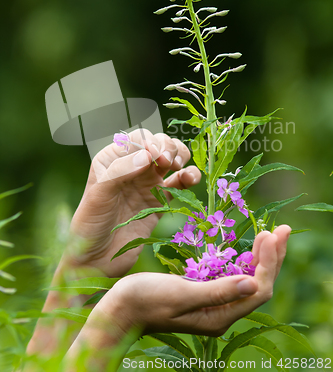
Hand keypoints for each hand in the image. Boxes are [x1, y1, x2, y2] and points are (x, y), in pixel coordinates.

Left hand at [66, 129, 200, 276]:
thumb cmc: (89, 226)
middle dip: (168, 147)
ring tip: (178, 168)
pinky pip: (179, 183)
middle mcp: (132, 168)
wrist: (96, 261)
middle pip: (158, 144)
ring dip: (180, 157)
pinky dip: (189, 177)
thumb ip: (120, 171)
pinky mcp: (160, 202)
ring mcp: (148, 184)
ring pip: (172, 159)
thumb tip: (147, 155)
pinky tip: (190, 179)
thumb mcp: (98, 194)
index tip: (155, 156)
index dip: (150, 141)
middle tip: (167, 162)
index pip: (137, 139)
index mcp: (112, 160)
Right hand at [72, 225, 290, 348]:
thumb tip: (253, 283)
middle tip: (283, 229)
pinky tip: (247, 247)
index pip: (258, 289)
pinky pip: (232, 276)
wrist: (119, 310)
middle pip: (258, 284)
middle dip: (273, 257)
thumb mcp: (180, 294)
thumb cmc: (144, 300)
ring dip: (261, 257)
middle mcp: (221, 312)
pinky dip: (243, 259)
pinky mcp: (204, 293)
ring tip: (271, 233)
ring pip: (248, 279)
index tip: (270, 233)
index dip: (268, 262)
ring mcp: (213, 304)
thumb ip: (216, 291)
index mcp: (218, 316)